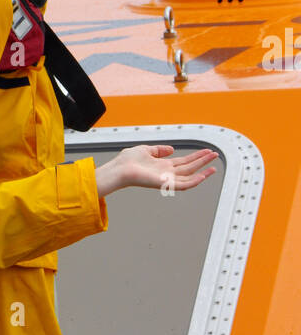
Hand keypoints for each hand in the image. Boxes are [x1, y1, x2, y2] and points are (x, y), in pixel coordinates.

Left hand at [94, 145, 216, 198]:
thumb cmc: (127, 161)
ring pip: (189, 176)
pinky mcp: (165, 184)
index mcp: (163, 166)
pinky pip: (183, 185)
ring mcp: (167, 179)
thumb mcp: (146, 150)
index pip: (184, 161)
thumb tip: (171, 149)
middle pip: (190, 167)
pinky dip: (194, 181)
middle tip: (215, 155)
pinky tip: (203, 176)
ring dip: (202, 171)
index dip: (196, 156)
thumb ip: (159, 150)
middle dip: (202, 161)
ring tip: (214, 165)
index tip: (207, 151)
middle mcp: (167, 173)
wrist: (119, 169)